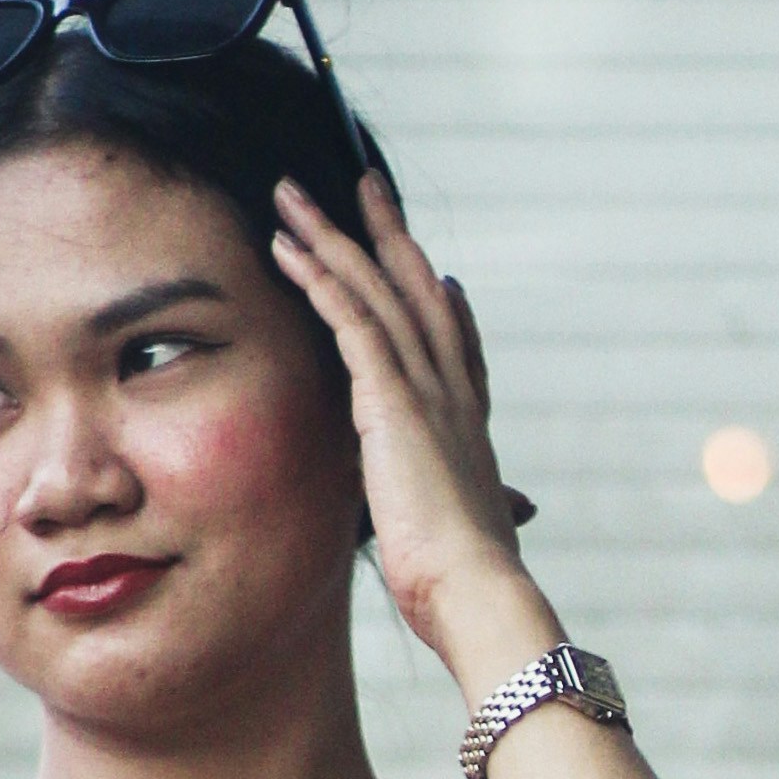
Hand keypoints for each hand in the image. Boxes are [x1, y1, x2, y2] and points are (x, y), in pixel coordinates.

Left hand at [272, 169, 542, 664]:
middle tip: (364, 186)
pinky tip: (288, 248)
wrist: (475, 591)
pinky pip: (351, 318)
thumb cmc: (463, 585)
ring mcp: (425, 388)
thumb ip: (461, 515)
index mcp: (467, 427)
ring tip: (293, 195)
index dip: (443, 304)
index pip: (457, 347)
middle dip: (388, 236)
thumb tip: (489, 520)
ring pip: (376, 289)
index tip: (434, 272)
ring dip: (333, 237)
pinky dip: (319, 277)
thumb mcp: (460, 540)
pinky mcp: (391, 398)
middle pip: (417, 291)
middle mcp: (451, 392)